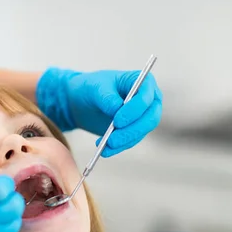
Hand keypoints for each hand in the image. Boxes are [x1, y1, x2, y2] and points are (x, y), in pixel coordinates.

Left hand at [36, 68, 162, 156]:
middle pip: (150, 118)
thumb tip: (117, 108)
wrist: (81, 102)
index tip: (117, 121)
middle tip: (113, 139)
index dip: (135, 110)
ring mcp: (143, 116)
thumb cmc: (90, 87)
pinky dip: (118, 147)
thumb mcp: (95, 88)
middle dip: (131, 130)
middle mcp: (149, 99)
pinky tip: (105, 150)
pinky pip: (130, 141)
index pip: (147, 97)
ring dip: (124, 141)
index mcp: (143, 81)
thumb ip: (107, 97)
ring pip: (141, 132)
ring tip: (106, 145)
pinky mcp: (134, 130)